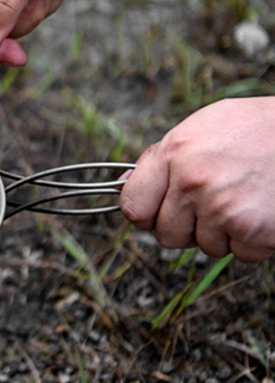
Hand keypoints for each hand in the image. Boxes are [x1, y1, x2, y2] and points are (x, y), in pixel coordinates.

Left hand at [120, 97, 274, 262]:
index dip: (145, 213)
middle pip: (165, 235)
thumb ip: (160, 159)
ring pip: (204, 247)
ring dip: (222, 232)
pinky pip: (239, 254)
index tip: (158, 210)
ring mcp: (222, 209)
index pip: (133, 206)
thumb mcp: (201, 128)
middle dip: (186, 227)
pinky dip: (252, 241)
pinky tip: (262, 210)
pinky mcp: (253, 231)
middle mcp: (193, 182)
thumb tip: (122, 184)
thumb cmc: (257, 129)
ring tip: (244, 198)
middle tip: (212, 203)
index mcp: (175, 153)